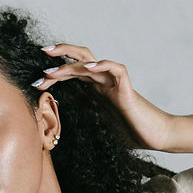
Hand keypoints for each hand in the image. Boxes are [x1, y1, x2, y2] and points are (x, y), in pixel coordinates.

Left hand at [34, 46, 176, 150]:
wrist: (155, 136)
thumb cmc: (130, 133)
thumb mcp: (97, 126)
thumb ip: (82, 121)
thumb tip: (56, 131)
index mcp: (95, 90)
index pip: (72, 73)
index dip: (54, 73)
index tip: (37, 81)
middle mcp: (103, 82)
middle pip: (80, 59)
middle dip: (60, 55)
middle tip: (41, 56)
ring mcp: (115, 83)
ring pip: (91, 62)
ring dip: (69, 65)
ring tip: (51, 71)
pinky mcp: (127, 88)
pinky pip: (116, 69)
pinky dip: (102, 65)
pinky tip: (88, 68)